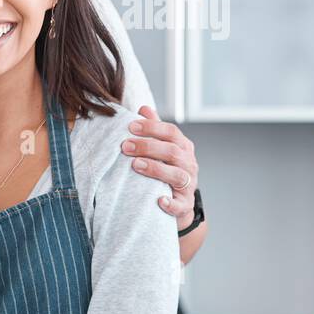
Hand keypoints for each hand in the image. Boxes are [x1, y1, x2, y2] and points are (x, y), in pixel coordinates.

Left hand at [122, 104, 198, 228]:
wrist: (177, 203)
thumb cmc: (165, 170)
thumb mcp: (161, 148)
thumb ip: (154, 129)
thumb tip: (143, 108)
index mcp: (183, 147)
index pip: (171, 132)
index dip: (152, 127)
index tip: (130, 126)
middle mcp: (189, 164)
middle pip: (172, 151)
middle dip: (148, 147)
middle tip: (125, 146)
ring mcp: (189, 185)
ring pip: (177, 175)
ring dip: (156, 169)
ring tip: (135, 165)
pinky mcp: (184, 205)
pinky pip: (180, 205)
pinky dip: (170, 203)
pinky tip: (158, 200)